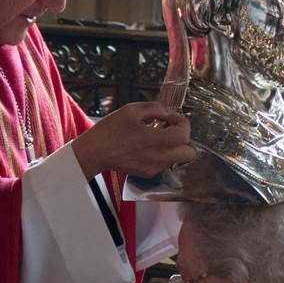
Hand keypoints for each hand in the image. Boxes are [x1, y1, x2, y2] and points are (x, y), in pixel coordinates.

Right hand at [72, 101, 195, 179]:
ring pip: (178, 159)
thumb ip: (155, 108)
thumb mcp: (132, 110)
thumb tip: (169, 113)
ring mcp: (153, 168)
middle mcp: (157, 157)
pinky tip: (149, 147)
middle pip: (189, 153)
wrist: (94, 152)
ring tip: (158, 138)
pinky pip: (165, 164)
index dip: (182, 123)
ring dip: (174, 147)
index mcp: (154, 140)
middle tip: (171, 130)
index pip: (184, 135)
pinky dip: (163, 155)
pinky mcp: (147, 174)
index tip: (171, 118)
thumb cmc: (111, 130)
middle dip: (185, 140)